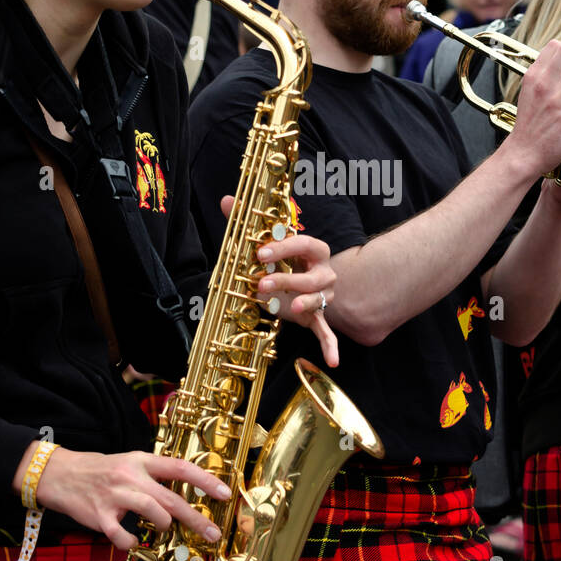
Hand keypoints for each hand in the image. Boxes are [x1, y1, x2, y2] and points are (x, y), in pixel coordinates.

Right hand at [14, 443, 231, 551]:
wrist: (60, 473)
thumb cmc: (102, 471)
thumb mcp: (130, 463)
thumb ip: (155, 476)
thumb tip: (186, 493)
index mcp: (142, 461)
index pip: (180, 468)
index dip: (205, 481)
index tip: (225, 493)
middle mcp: (131, 476)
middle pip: (171, 498)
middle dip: (196, 518)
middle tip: (213, 534)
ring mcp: (115, 496)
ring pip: (152, 512)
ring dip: (164, 524)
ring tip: (163, 527)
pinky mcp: (99, 516)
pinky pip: (122, 535)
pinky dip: (131, 542)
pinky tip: (132, 541)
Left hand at [220, 195, 339, 366]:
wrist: (302, 286)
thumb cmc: (284, 263)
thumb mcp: (267, 246)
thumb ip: (249, 224)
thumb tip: (227, 200)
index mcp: (314, 249)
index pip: (303, 244)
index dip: (283, 248)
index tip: (260, 253)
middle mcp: (324, 272)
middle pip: (310, 276)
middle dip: (285, 279)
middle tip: (259, 283)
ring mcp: (325, 295)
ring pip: (317, 299)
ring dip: (303, 303)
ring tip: (288, 306)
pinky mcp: (320, 316)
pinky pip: (328, 331)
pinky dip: (331, 345)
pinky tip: (333, 360)